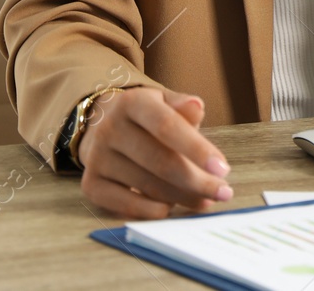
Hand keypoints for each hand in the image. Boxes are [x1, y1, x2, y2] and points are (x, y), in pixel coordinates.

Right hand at [76, 86, 232, 218]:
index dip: (197, 150)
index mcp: (133, 103)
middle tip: (223, 193)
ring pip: (148, 186)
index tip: (223, 169)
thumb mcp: (165, 103)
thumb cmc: (146, 117)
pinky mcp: (91, 183)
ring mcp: (97, 158)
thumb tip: (196, 106)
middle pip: (161, 162)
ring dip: (182, 198)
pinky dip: (154, 210)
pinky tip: (172, 207)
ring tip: (204, 200)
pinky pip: (127, 205)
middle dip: (197, 182)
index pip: (167, 127)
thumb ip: (183, 107)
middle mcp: (110, 128)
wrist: (103, 125)